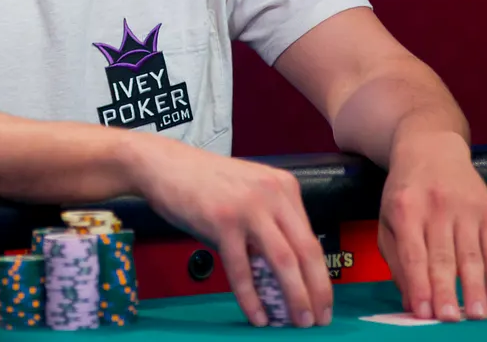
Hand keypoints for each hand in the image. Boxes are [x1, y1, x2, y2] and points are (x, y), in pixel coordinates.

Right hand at [125, 136, 332, 327]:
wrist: (163, 164)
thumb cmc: (202, 183)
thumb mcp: (248, 194)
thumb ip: (270, 223)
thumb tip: (286, 270)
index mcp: (283, 187)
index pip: (311, 238)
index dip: (321, 275)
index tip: (322, 299)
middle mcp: (271, 194)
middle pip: (306, 251)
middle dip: (317, 291)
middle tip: (319, 319)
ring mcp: (247, 207)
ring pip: (283, 260)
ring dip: (295, 297)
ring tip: (298, 321)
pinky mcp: (222, 221)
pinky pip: (242, 269)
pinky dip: (252, 298)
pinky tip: (257, 315)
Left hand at [378, 130, 486, 322]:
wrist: (431, 147)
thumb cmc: (406, 191)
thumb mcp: (388, 219)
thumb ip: (396, 261)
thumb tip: (410, 302)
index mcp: (406, 209)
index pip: (413, 253)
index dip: (419, 285)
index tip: (423, 313)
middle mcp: (436, 207)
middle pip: (443, 257)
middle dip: (447, 291)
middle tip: (450, 320)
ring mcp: (465, 208)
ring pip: (472, 256)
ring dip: (476, 289)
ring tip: (477, 316)